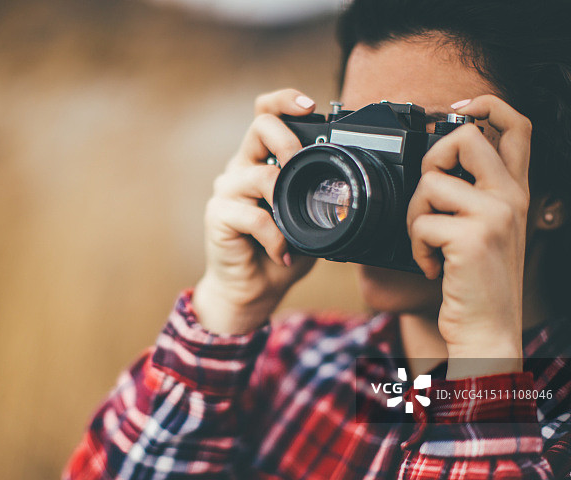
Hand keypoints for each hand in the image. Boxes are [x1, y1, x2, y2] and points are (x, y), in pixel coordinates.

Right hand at [193, 89, 317, 334]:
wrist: (253, 288)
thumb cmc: (281, 250)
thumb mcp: (308, 216)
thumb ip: (317, 193)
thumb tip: (351, 183)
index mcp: (261, 160)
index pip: (265, 113)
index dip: (285, 101)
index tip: (310, 106)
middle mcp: (241, 168)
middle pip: (260, 126)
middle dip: (290, 143)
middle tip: (303, 169)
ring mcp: (227, 190)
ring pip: (260, 174)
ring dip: (285, 200)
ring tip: (294, 225)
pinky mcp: (218, 215)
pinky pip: (254, 216)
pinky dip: (276, 237)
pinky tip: (283, 252)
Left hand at [406, 95, 530, 378]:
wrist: (488, 328)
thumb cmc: (477, 280)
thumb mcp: (484, 230)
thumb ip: (470, 196)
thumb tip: (433, 168)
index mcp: (515, 191)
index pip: (517, 126)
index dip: (487, 104)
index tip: (457, 109)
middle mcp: (512, 197)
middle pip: (466, 137)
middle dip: (431, 159)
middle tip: (430, 196)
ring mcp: (496, 215)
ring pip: (430, 184)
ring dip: (414, 216)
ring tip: (427, 244)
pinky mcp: (473, 238)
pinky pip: (421, 224)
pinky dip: (415, 248)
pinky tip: (431, 266)